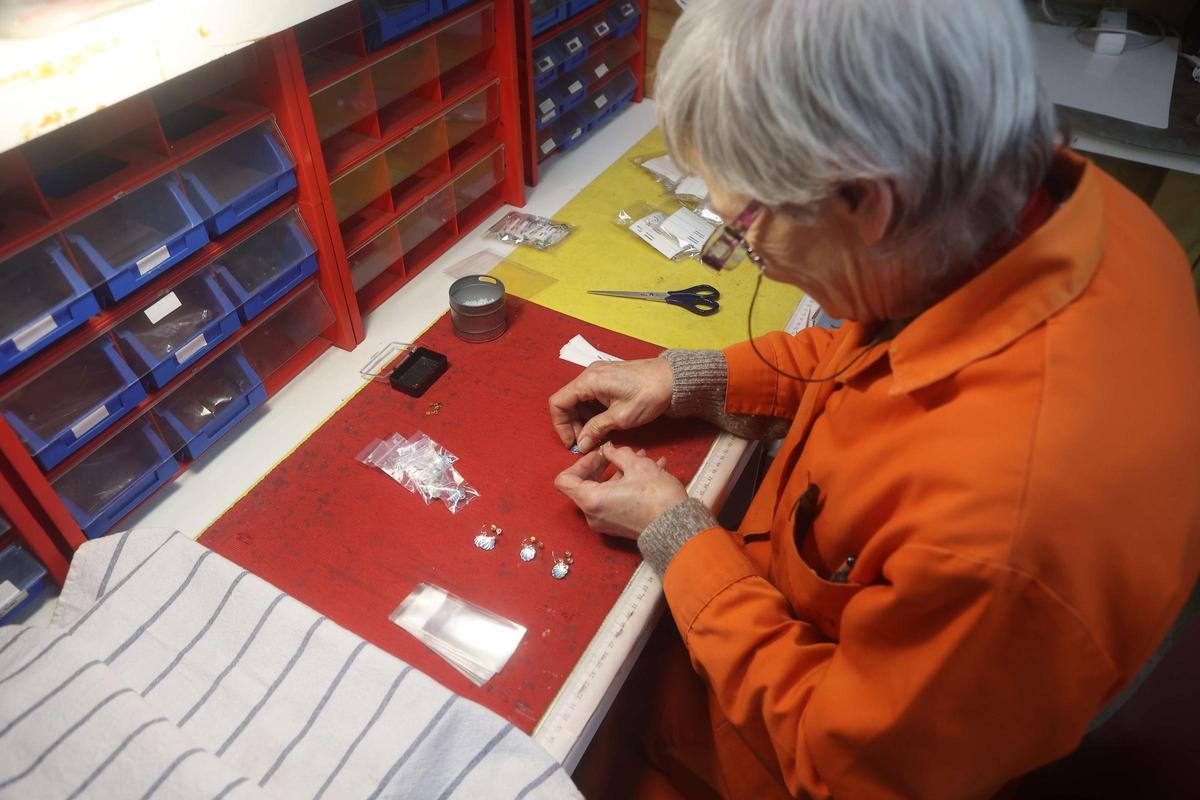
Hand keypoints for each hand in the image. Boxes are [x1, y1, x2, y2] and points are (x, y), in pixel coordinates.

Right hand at [548, 358, 673, 452]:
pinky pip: (590, 397)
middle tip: (585, 443)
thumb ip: (597, 429)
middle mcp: (589, 375)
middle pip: (567, 402)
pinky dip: (592, 413)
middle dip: (572, 425)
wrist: (673, 379)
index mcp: (589, 381)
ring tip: (595, 437)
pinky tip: (602, 426)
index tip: (572, 443)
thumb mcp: (621, 417)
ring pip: (578, 401)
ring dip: (583, 421)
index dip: (560, 425)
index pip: (558, 402)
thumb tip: (581, 443)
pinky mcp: (607, 380)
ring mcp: (598, 376)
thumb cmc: (649, 395)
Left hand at [554, 443, 688, 539]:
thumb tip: (608, 449)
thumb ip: (617, 453)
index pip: (564, 480)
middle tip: (619, 452)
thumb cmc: (656, 496)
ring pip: (604, 491)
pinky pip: (614, 501)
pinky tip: (649, 470)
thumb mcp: (638, 465)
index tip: (600, 455)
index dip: (580, 463)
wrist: (677, 528)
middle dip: (603, 465)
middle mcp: (593, 514)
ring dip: (619, 472)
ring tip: (642, 457)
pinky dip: (625, 485)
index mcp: (591, 500)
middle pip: (584, 485)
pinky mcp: (619, 525)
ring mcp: (605, 522)